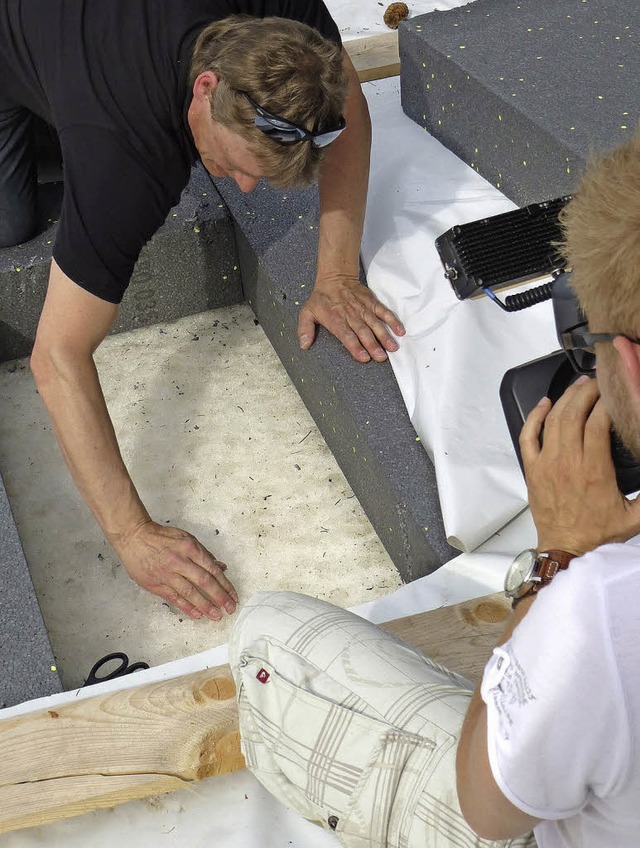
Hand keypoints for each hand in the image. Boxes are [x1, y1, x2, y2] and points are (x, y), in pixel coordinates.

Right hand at [114, 520, 237, 620]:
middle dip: (220, 597)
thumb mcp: (186, 538)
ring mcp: (167, 574)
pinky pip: (174, 598)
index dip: (225, 584)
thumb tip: (221, 567)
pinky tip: (197, 614)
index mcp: (190, 548)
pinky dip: (186, 607)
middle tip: (230, 608)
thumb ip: (204, 553)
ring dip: (205, 605)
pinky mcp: (156, 584)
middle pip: (205, 582)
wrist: (134, 537)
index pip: (213, 569)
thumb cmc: (161, 536)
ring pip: (190, 592)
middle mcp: (180, 561)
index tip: (233, 595)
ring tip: (216, 616)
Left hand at [297, 274, 404, 362]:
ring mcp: (363, 309)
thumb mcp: (307, 312)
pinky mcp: (372, 303)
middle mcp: (351, 315)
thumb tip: (304, 345)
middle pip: (363, 332)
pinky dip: (392, 320)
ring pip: (375, 324)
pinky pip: (384, 312)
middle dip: (373, 345)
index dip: (355, 347)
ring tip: (392, 347)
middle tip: (381, 357)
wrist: (335, 278)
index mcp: (336, 320)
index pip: (346, 335)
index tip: (363, 357)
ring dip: (385, 336)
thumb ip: (305, 329)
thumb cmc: (321, 298)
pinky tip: (399, 330)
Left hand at [520, 375, 639, 555]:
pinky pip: (528, 436)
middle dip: (586, 393)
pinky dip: (534, 417)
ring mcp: (546, 464)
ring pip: (552, 421)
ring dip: (565, 399)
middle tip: (597, 383)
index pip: (597, 423)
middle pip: (573, 414)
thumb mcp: (635, 516)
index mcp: (594, 471)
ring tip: (578, 386)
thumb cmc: (598, 535)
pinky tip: (544, 403)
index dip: (606, 403)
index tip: (615, 394)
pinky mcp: (532, 470)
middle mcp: (567, 463)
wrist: (566, 551)